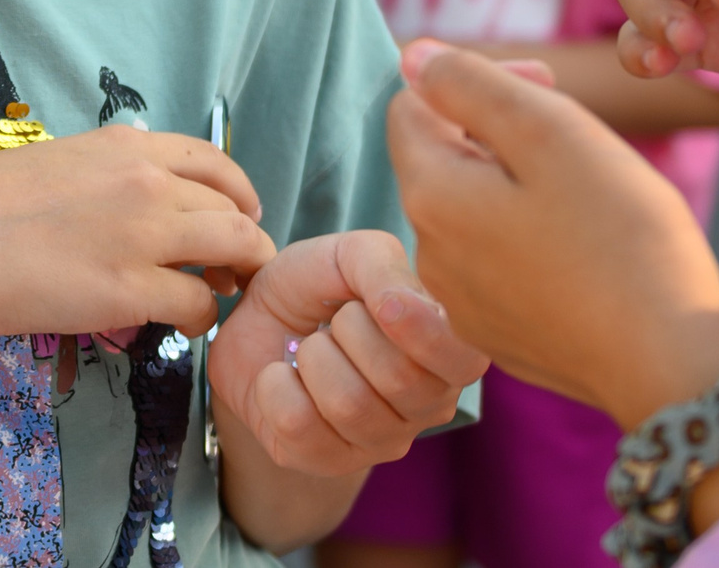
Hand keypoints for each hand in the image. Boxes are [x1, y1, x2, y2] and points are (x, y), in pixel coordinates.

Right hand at [0, 126, 274, 339]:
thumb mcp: (55, 162)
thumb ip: (103, 170)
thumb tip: (131, 177)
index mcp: (124, 146)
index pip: (213, 160)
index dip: (239, 192)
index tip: (241, 215)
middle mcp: (146, 180)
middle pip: (233, 209)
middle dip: (247, 241)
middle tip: (237, 269)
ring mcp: (143, 233)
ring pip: (233, 250)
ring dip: (237, 277)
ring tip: (219, 297)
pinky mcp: (129, 289)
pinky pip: (197, 303)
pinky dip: (200, 317)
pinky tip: (183, 326)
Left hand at [206, 230, 485, 477]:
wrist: (254, 319)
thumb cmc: (316, 287)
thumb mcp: (351, 255)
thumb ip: (384, 268)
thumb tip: (399, 306)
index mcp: (448, 352)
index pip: (464, 361)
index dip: (422, 330)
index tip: (383, 302)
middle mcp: (427, 406)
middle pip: (400, 379)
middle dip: (350, 331)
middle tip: (336, 321)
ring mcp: (381, 441)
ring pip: (349, 405)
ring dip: (313, 356)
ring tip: (311, 347)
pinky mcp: (327, 462)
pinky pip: (298, 425)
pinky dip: (275, 384)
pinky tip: (283, 375)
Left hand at [389, 41, 718, 426]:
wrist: (672, 363)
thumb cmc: (621, 238)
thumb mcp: (550, 133)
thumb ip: (470, 85)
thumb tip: (414, 57)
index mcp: (432, 197)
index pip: (412, 105)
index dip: (475, 80)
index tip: (547, 87)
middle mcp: (429, 255)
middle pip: (445, 157)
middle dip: (503, 131)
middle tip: (580, 139)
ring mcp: (463, 303)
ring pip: (476, 210)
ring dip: (521, 184)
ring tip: (590, 194)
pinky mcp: (501, 335)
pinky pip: (500, 262)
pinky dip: (534, 237)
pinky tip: (589, 248)